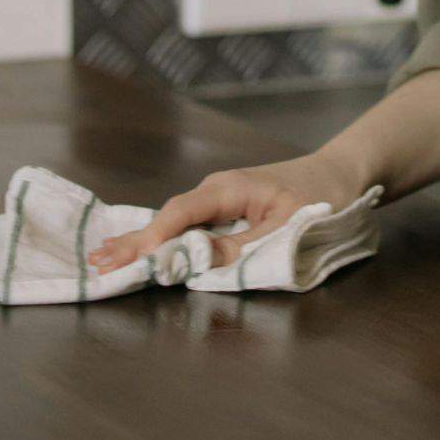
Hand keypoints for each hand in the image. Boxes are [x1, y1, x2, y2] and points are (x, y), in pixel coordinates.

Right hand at [88, 151, 366, 273]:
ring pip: (173, 223)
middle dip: (134, 242)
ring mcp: (218, 200)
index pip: (181, 214)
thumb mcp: (289, 227)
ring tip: (102, 258)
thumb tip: (199, 262)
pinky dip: (161, 240)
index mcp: (228, 189)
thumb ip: (245, 247)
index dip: (157, 239)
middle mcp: (215, 191)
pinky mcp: (224, 210)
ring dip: (141, 242)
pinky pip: (186, 226)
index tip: (135, 261)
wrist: (342, 174)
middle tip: (97, 264)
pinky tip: (137, 249)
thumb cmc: (324, 197)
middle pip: (167, 219)